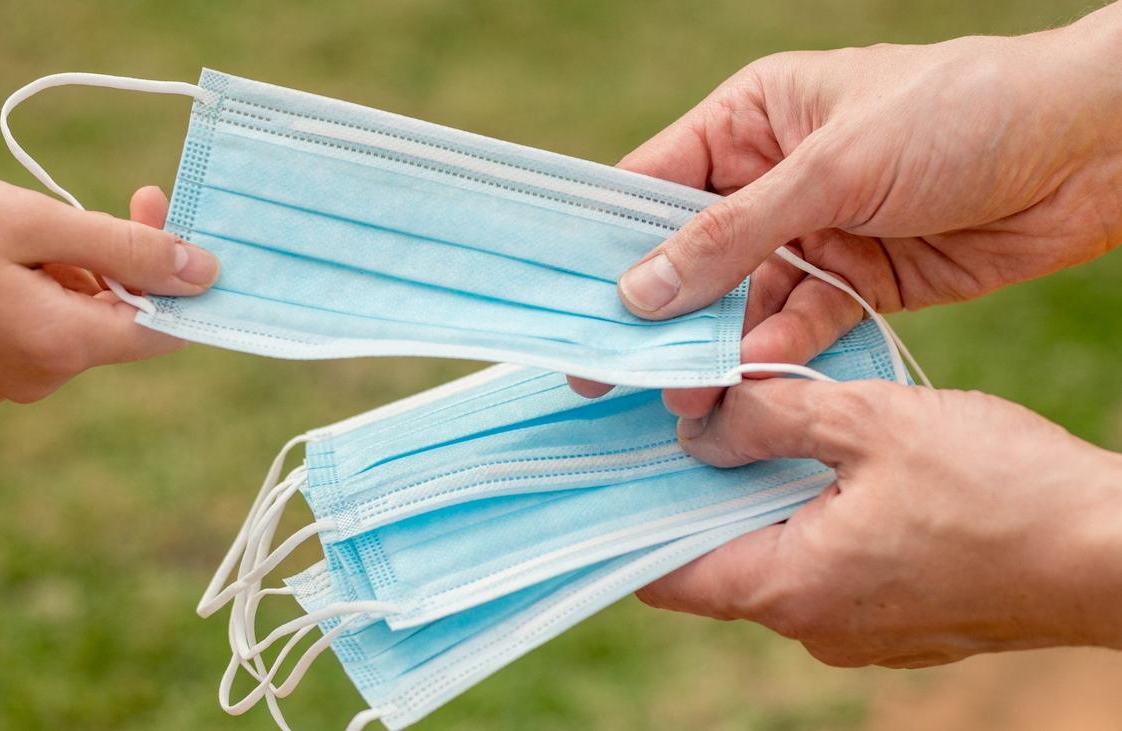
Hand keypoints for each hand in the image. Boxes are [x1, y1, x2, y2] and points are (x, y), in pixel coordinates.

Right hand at [0, 157, 218, 403]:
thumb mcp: (34, 219)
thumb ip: (128, 249)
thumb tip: (205, 273)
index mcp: (57, 346)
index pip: (165, 332)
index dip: (185, 280)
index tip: (179, 224)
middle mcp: (38, 379)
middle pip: (122, 323)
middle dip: (133, 262)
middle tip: (133, 199)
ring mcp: (6, 382)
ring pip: (83, 324)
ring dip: (89, 272)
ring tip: (45, 226)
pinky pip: (43, 332)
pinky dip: (51, 291)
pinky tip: (18, 253)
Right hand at [569, 3, 1121, 406]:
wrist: (1092, 149)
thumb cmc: (959, 115)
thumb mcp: (832, 166)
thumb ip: (732, 235)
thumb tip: (640, 291)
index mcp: (752, 118)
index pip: (655, 182)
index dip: (611, 243)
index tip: (572, 304)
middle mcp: (773, 177)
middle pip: (692, 254)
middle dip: (660, 314)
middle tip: (609, 375)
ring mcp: (815, 233)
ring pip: (742, 301)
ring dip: (717, 348)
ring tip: (688, 398)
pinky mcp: (860, 282)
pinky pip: (801, 324)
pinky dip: (780, 354)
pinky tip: (754, 380)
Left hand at [637, 379, 1121, 666]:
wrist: (1117, 554)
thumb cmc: (1002, 489)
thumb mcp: (871, 423)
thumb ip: (770, 415)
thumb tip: (698, 424)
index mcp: (790, 588)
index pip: (664, 576)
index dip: (628, 522)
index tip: (614, 469)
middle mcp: (815, 627)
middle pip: (719, 561)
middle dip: (702, 494)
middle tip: (695, 423)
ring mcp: (862, 632)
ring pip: (779, 560)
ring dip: (767, 500)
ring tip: (772, 428)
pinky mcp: (902, 620)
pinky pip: (831, 569)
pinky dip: (817, 520)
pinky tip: (839, 465)